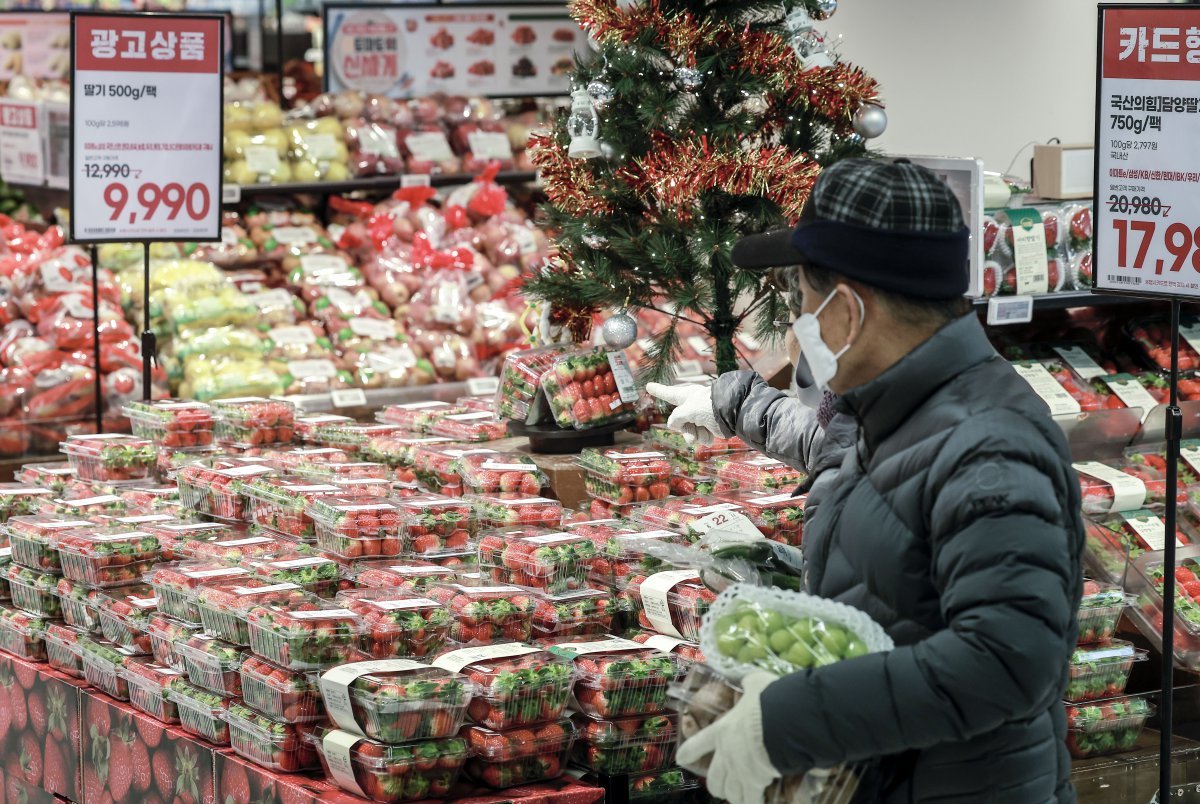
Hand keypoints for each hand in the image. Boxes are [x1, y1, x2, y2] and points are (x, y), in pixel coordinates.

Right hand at [646, 382, 718, 444]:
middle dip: (686, 431)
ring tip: (705, 435)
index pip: (668, 393)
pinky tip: (711, 438)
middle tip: (691, 438)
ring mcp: (700, 416)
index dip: (658, 390)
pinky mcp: (710, 426)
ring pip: (690, 431)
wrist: (731, 414)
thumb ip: (676, 418)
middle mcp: (692, 405)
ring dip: (696, 436)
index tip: (648, 385)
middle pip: (680, 422)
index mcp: (686, 396)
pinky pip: (701, 435)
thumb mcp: (688, 410)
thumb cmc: (708, 406)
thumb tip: (672, 425)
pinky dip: (705, 438)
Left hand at [677, 670, 780, 803]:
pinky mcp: (756, 782)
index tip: (681, 760)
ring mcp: (740, 771)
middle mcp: (727, 754)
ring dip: (735, 796)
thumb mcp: (757, 684)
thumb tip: (748, 680)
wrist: (784, 721)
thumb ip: (750, 684)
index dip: (689, 753)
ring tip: (741, 797)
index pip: (698, 743)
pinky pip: (751, 800)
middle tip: (721, 788)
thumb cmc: (769, 701)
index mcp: (722, 730)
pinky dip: (753, 802)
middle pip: (714, 779)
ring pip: (731, 793)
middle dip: (717, 786)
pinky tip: (756, 802)